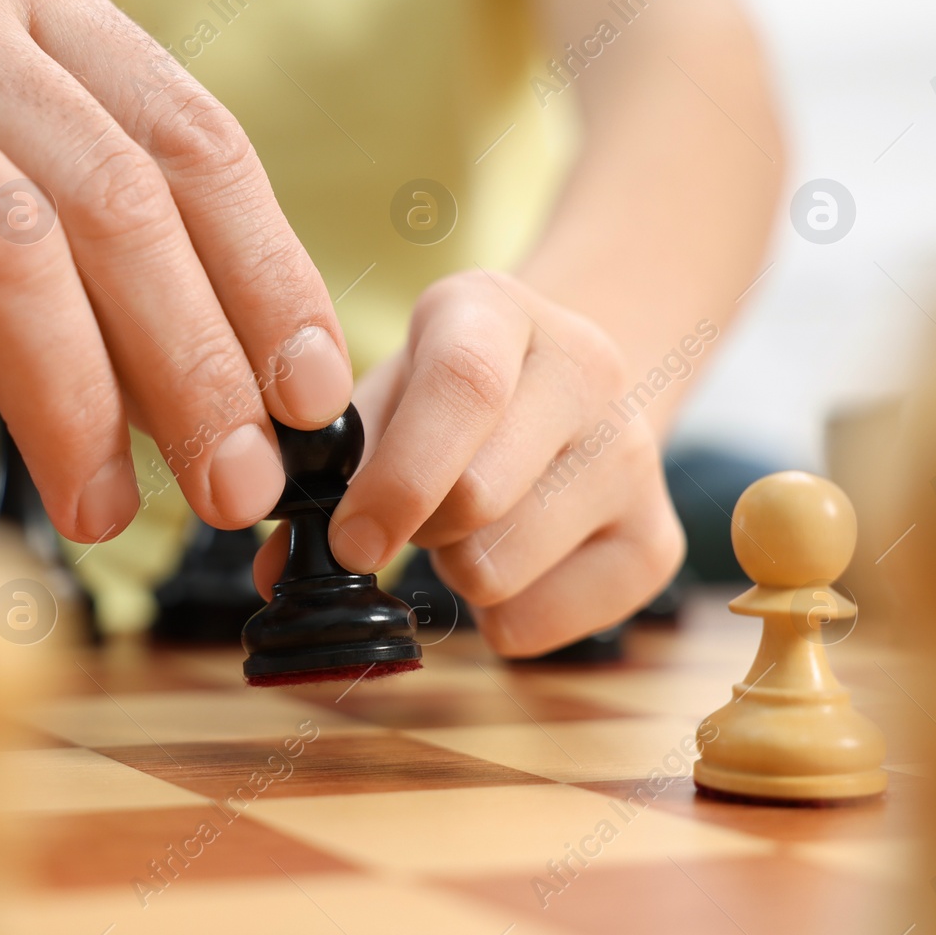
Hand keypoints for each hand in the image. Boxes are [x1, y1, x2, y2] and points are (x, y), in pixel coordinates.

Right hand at [0, 0, 353, 541]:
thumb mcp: (8, 233)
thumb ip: (118, 285)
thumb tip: (257, 416)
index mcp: (34, 2)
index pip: (192, 142)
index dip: (267, 281)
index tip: (312, 406)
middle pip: (109, 197)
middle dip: (189, 364)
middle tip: (229, 490)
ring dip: (68, 397)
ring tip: (98, 512)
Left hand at [253, 271, 683, 655]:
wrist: (566, 386)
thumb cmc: (445, 394)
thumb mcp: (384, 391)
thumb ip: (327, 466)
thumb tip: (278, 572)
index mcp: (497, 310)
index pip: (464, 388)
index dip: (398, 477)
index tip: (350, 540)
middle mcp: (587, 369)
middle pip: (481, 497)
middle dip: (415, 530)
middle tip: (407, 519)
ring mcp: (637, 455)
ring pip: (502, 569)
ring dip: (452, 573)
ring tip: (463, 529)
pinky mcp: (657, 540)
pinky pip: (541, 625)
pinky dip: (497, 619)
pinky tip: (507, 564)